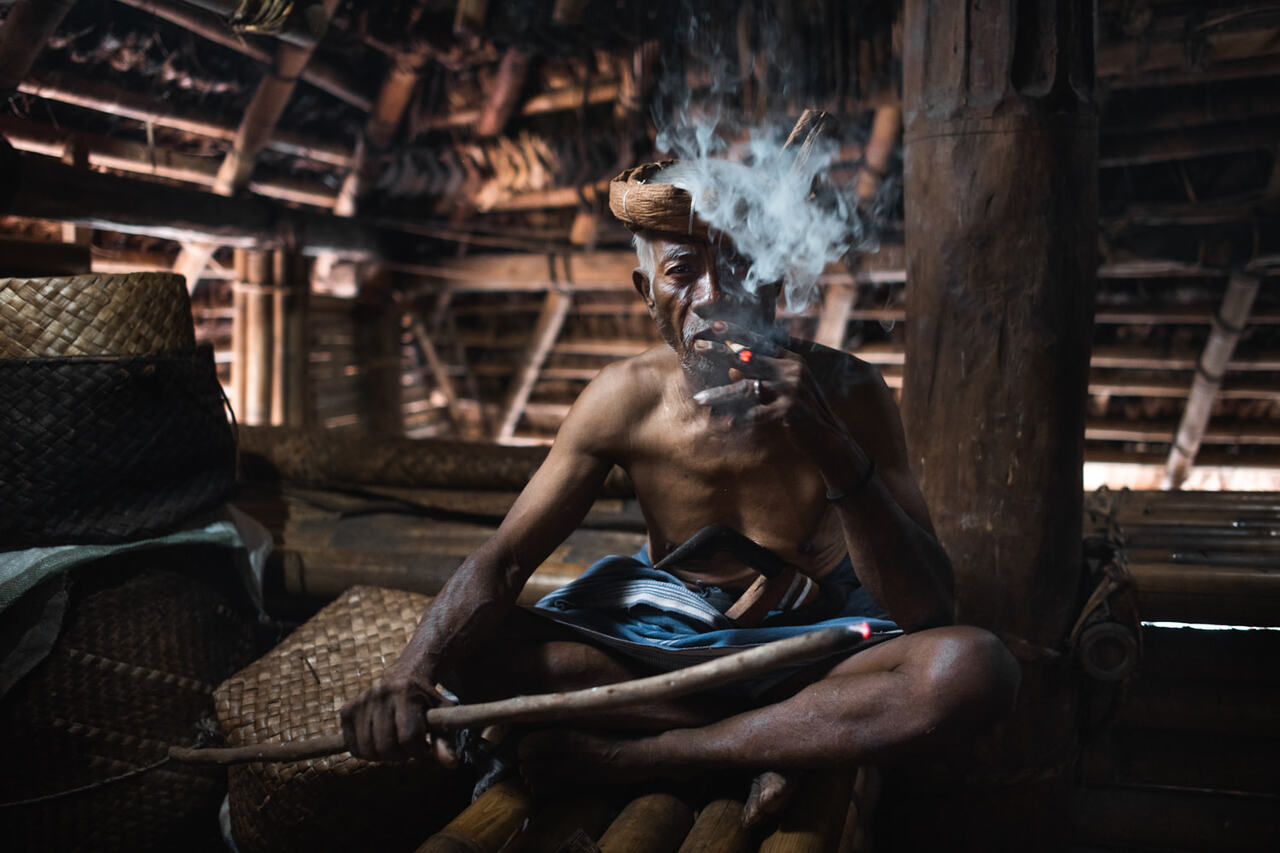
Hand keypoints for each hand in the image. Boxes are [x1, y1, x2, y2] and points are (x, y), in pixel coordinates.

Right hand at [340, 670, 458, 764]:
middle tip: (408, 748)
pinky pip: (352, 746)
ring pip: (367, 749)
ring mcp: (361, 701)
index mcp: (406, 692)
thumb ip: (445, 740)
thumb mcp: (442, 716)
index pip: (408, 737)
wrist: (405, 676)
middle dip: (400, 756)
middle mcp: (380, 693)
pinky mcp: (347, 710)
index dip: (419, 751)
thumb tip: (451, 764)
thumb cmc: (426, 701)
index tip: (424, 747)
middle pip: (385, 746)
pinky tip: (378, 743)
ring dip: (383, 756)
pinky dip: (365, 753)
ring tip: (395, 745)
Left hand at [690, 321, 850, 451]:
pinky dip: (737, 418)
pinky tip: (723, 423)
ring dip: (720, 393)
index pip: (760, 341)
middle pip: (748, 358)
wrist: (829, 439)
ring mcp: (791, 388)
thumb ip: (762, 376)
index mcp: (792, 360)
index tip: (715, 326)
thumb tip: (731, 370)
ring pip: (745, 387)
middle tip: (698, 347)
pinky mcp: (789, 410)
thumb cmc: (803, 412)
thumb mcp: (786, 388)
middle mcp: (792, 369)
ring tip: (700, 398)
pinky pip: (753, 412)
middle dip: (720, 351)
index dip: (737, 333)